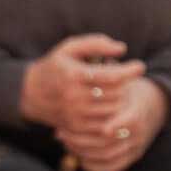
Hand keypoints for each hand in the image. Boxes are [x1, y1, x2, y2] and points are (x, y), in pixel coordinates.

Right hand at [20, 34, 147, 132]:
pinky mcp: (75, 127)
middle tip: (124, 78)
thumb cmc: (56, 66)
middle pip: (116, 94)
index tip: (139, 66)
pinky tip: (110, 102)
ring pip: (113, 109)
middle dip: (125, 84)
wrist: (31, 94)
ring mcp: (74, 114)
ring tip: (118, 89)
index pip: (112, 76)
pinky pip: (104, 123)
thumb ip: (96, 43)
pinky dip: (112, 113)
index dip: (130, 71)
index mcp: (73, 75)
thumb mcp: (70, 47)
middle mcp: (73, 97)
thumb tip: (121, 49)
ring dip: (121, 99)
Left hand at [63, 77, 168, 170]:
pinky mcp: (131, 157)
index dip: (118, 125)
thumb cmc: (125, 90)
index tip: (102, 128)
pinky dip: (93, 164)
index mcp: (138, 110)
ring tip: (65, 141)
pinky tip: (78, 155)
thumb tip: (96, 65)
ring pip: (107, 155)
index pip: (132, 120)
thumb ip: (107, 78)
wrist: (149, 106)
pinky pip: (111, 168)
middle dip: (83, 139)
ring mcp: (136, 146)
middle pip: (112, 142)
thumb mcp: (120, 81)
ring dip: (82, 151)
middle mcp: (139, 131)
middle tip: (61, 133)